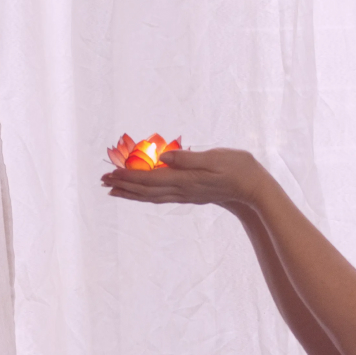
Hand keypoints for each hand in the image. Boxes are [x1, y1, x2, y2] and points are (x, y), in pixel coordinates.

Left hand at [100, 147, 272, 211]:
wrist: (253, 189)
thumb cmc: (239, 168)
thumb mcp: (215, 157)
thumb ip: (188, 158)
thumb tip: (162, 157)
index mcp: (185, 179)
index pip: (150, 179)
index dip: (128, 176)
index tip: (110, 173)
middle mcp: (181, 190)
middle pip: (145, 190)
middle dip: (123, 185)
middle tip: (102, 181)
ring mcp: (185, 195)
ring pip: (151, 196)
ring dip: (130, 193)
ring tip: (112, 190)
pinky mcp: (188, 194)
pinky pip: (160, 197)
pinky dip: (144, 195)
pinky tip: (138, 193)